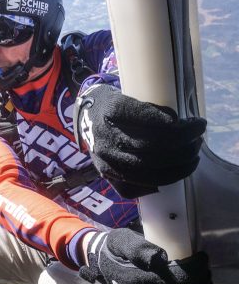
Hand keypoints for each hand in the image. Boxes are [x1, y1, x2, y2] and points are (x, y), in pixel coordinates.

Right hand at [73, 84, 205, 197]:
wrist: (85, 119)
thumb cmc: (114, 106)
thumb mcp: (128, 97)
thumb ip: (151, 110)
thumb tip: (179, 126)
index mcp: (111, 110)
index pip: (147, 119)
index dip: (175, 125)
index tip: (195, 123)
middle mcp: (105, 136)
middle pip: (152, 146)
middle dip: (183, 145)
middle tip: (198, 139)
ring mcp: (105, 159)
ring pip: (148, 170)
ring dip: (179, 166)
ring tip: (193, 157)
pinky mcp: (106, 175)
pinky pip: (138, 186)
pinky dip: (161, 180)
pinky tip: (176, 172)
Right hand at [79, 229, 213, 283]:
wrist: (102, 264)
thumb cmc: (114, 249)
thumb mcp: (120, 240)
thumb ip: (137, 247)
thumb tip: (160, 256)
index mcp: (137, 278)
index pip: (176, 278)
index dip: (195, 268)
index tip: (201, 256)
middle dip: (202, 280)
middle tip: (203, 265)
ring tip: (203, 277)